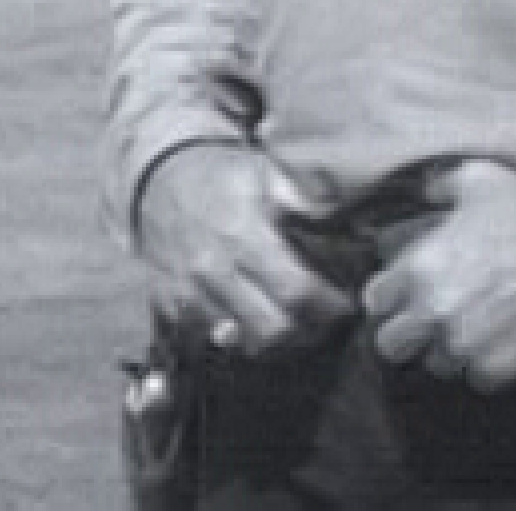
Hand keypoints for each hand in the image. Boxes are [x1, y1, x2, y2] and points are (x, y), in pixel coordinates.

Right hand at [134, 144, 354, 355]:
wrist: (157, 179)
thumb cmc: (222, 176)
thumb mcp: (267, 174)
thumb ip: (308, 203)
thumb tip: (358, 229)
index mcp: (242, 235)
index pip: (296, 291)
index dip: (329, 306)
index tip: (345, 304)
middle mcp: (212, 270)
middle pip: (273, 331)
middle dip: (307, 332)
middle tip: (323, 320)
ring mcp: (187, 292)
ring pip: (243, 343)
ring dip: (274, 340)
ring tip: (292, 322)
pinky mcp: (169, 305)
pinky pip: (210, 340)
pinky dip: (236, 338)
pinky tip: (252, 319)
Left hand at [360, 160, 515, 391]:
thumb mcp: (476, 179)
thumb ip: (439, 187)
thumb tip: (426, 190)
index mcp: (418, 267)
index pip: (375, 300)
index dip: (388, 299)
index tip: (403, 297)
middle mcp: (431, 311)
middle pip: (391, 345)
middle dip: (406, 335)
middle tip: (429, 324)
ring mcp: (463, 346)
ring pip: (434, 366)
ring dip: (446, 352)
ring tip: (472, 332)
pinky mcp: (495, 372)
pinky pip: (475, 381)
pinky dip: (483, 368)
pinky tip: (501, 344)